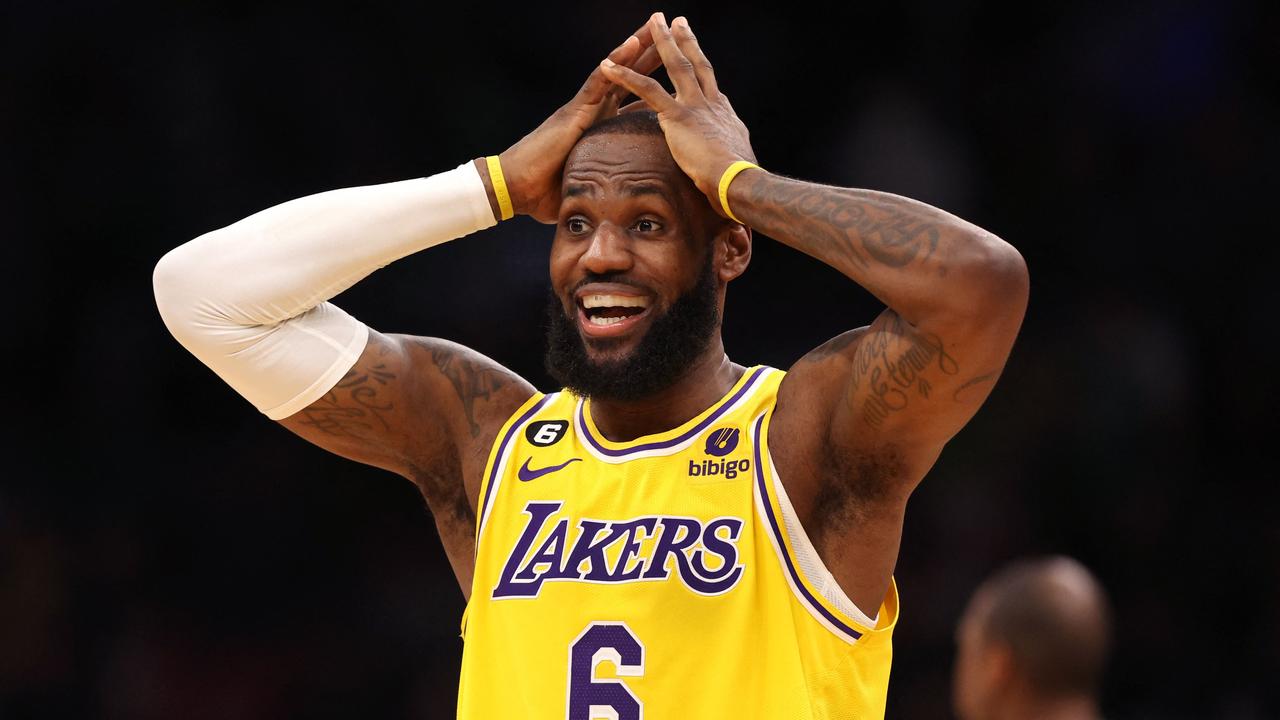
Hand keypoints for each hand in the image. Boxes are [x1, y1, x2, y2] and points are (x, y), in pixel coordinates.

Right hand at [498, 24, 660, 222]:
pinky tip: (633, 43)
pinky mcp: (574, 110)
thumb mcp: (590, 185)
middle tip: (675, 34)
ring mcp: (584, 107)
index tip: (679, 75)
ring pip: (617, 70)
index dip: (657, 86)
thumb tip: (628, 202)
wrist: (518, 190)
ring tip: (656, 25)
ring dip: (637, 47)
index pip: (636, 100)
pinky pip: (599, 81)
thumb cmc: (547, 192)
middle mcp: (594, 110)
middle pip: (630, 77)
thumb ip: (609, 184)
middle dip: (652, 55)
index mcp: (601, 125)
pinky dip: (617, 61)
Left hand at [599, 13, 756, 216]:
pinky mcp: (677, 116)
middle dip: (686, 41)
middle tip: (677, 21)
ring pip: (676, 66)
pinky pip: (646, 90)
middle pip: (697, 65)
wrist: (738, 183)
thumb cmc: (739, 184)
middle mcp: (711, 104)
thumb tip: (728, 165)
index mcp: (723, 116)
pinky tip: (608, 65)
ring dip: (663, 42)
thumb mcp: (736, 164)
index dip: (702, 71)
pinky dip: (625, 76)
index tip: (697, 57)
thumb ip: (727, 157)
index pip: (710, 86)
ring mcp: (695, 107)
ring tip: (653, 21)